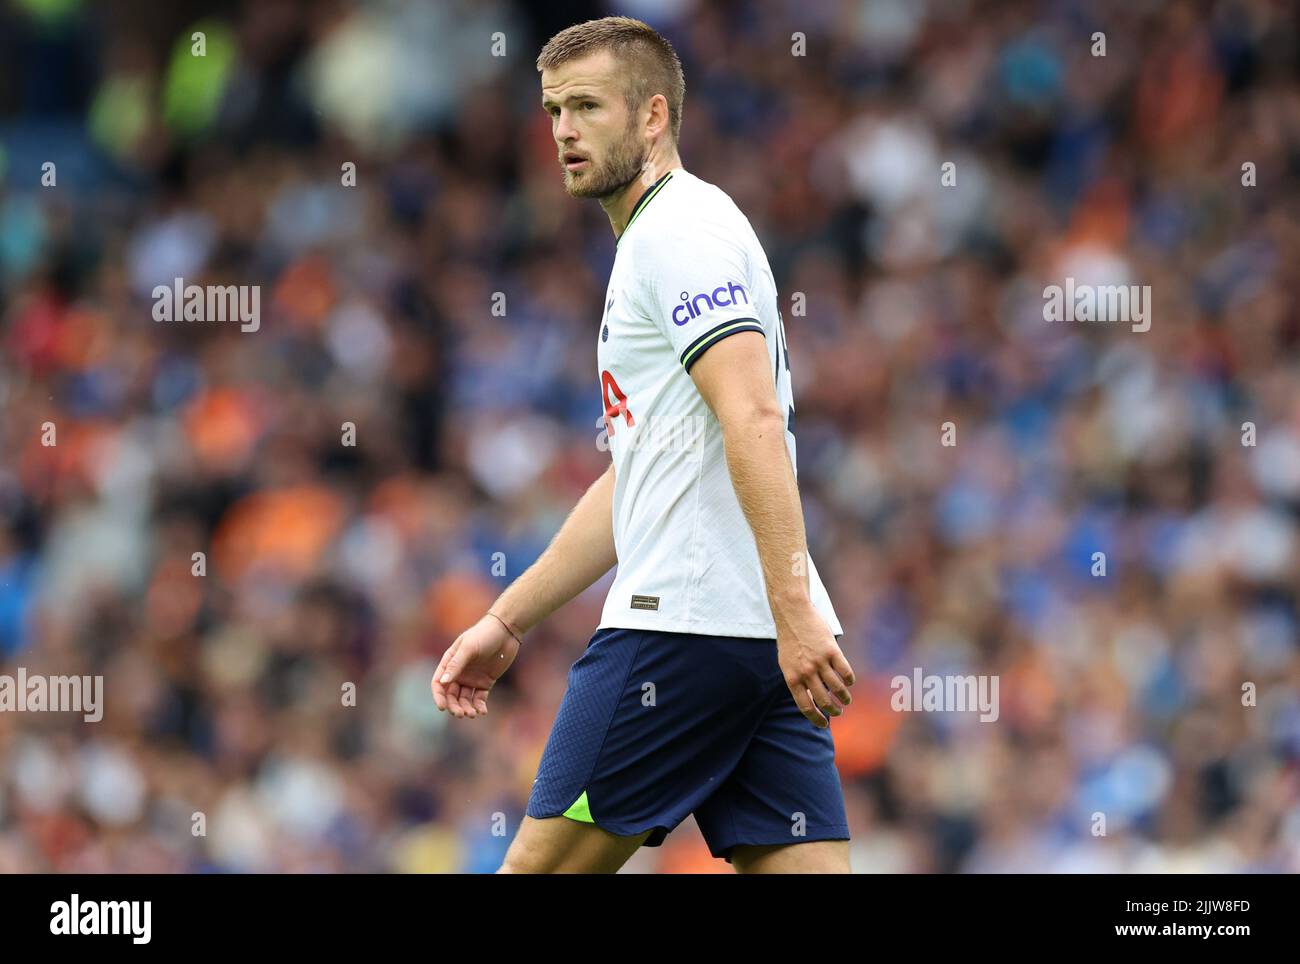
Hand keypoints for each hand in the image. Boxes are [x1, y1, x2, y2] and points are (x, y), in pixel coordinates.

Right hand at [431, 613, 520, 719]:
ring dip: (466, 708)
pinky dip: (480, 706)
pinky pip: (480, 698)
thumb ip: (456, 664)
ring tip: (472, 714)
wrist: (507, 631)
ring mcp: (472, 678)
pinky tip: (482, 711)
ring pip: (465, 699)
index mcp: (450, 662)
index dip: (439, 696)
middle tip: (460, 714)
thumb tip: (442, 682)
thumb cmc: (484, 634)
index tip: (442, 707)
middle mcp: (459, 672)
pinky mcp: (486, 682)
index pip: (439, 683)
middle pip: (451, 695)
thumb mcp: (468, 647)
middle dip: (454, 706)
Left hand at [776, 599, 854, 727]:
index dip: (816, 718)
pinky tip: (849, 682)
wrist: (793, 613)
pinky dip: (849, 680)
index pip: (806, 706)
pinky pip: (845, 672)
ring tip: (846, 700)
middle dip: (833, 710)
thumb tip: (809, 699)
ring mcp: (819, 661)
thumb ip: (797, 681)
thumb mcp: (786, 663)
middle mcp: (806, 672)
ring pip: (837, 688)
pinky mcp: (832, 651)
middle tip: (838, 711)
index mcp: (792, 678)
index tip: (824, 724)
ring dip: (844, 697)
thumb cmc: (789, 639)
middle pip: (824, 700)